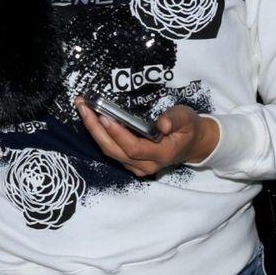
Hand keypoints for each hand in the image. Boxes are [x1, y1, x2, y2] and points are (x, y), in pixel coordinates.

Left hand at [75, 99, 220, 177]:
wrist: (192, 145)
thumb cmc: (189, 128)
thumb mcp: (187, 119)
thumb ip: (175, 120)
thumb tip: (161, 123)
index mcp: (162, 155)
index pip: (134, 148)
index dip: (118, 134)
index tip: (104, 116)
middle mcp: (147, 165)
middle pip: (115, 151)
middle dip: (96, 130)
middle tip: (83, 107)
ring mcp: (137, 167)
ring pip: (110, 152)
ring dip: (94, 131)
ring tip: (83, 109)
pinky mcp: (130, 163)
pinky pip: (111, 150)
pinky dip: (100, 135)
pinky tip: (92, 119)